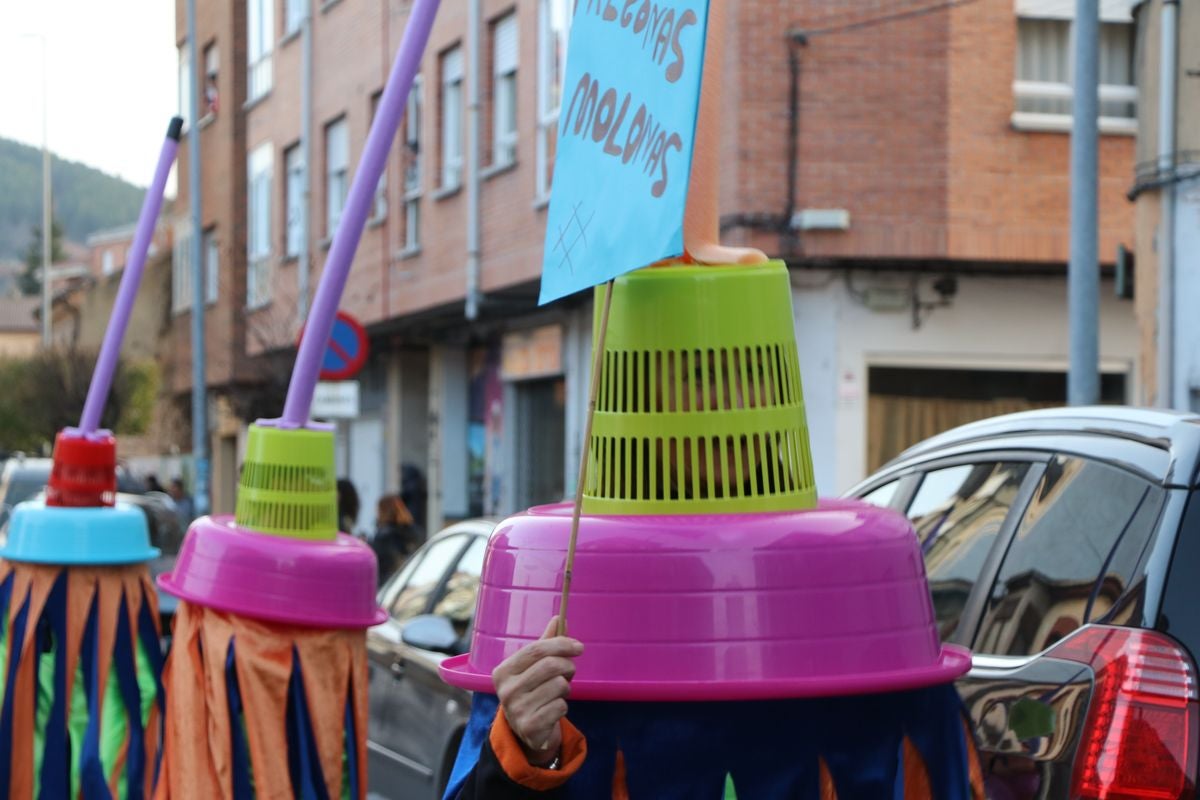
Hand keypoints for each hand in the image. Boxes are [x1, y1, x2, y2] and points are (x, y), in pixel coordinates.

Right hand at [492, 616, 583, 766]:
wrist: (527, 731)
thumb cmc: (533, 691)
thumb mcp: (535, 667)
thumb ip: (546, 643)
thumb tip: (559, 618)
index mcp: (503, 671)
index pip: (536, 649)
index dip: (561, 644)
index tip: (579, 647)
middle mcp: (506, 690)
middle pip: (550, 665)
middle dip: (568, 667)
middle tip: (570, 672)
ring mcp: (516, 710)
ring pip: (558, 685)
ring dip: (565, 688)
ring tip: (558, 693)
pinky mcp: (530, 727)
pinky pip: (561, 706)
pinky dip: (563, 706)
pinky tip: (553, 709)